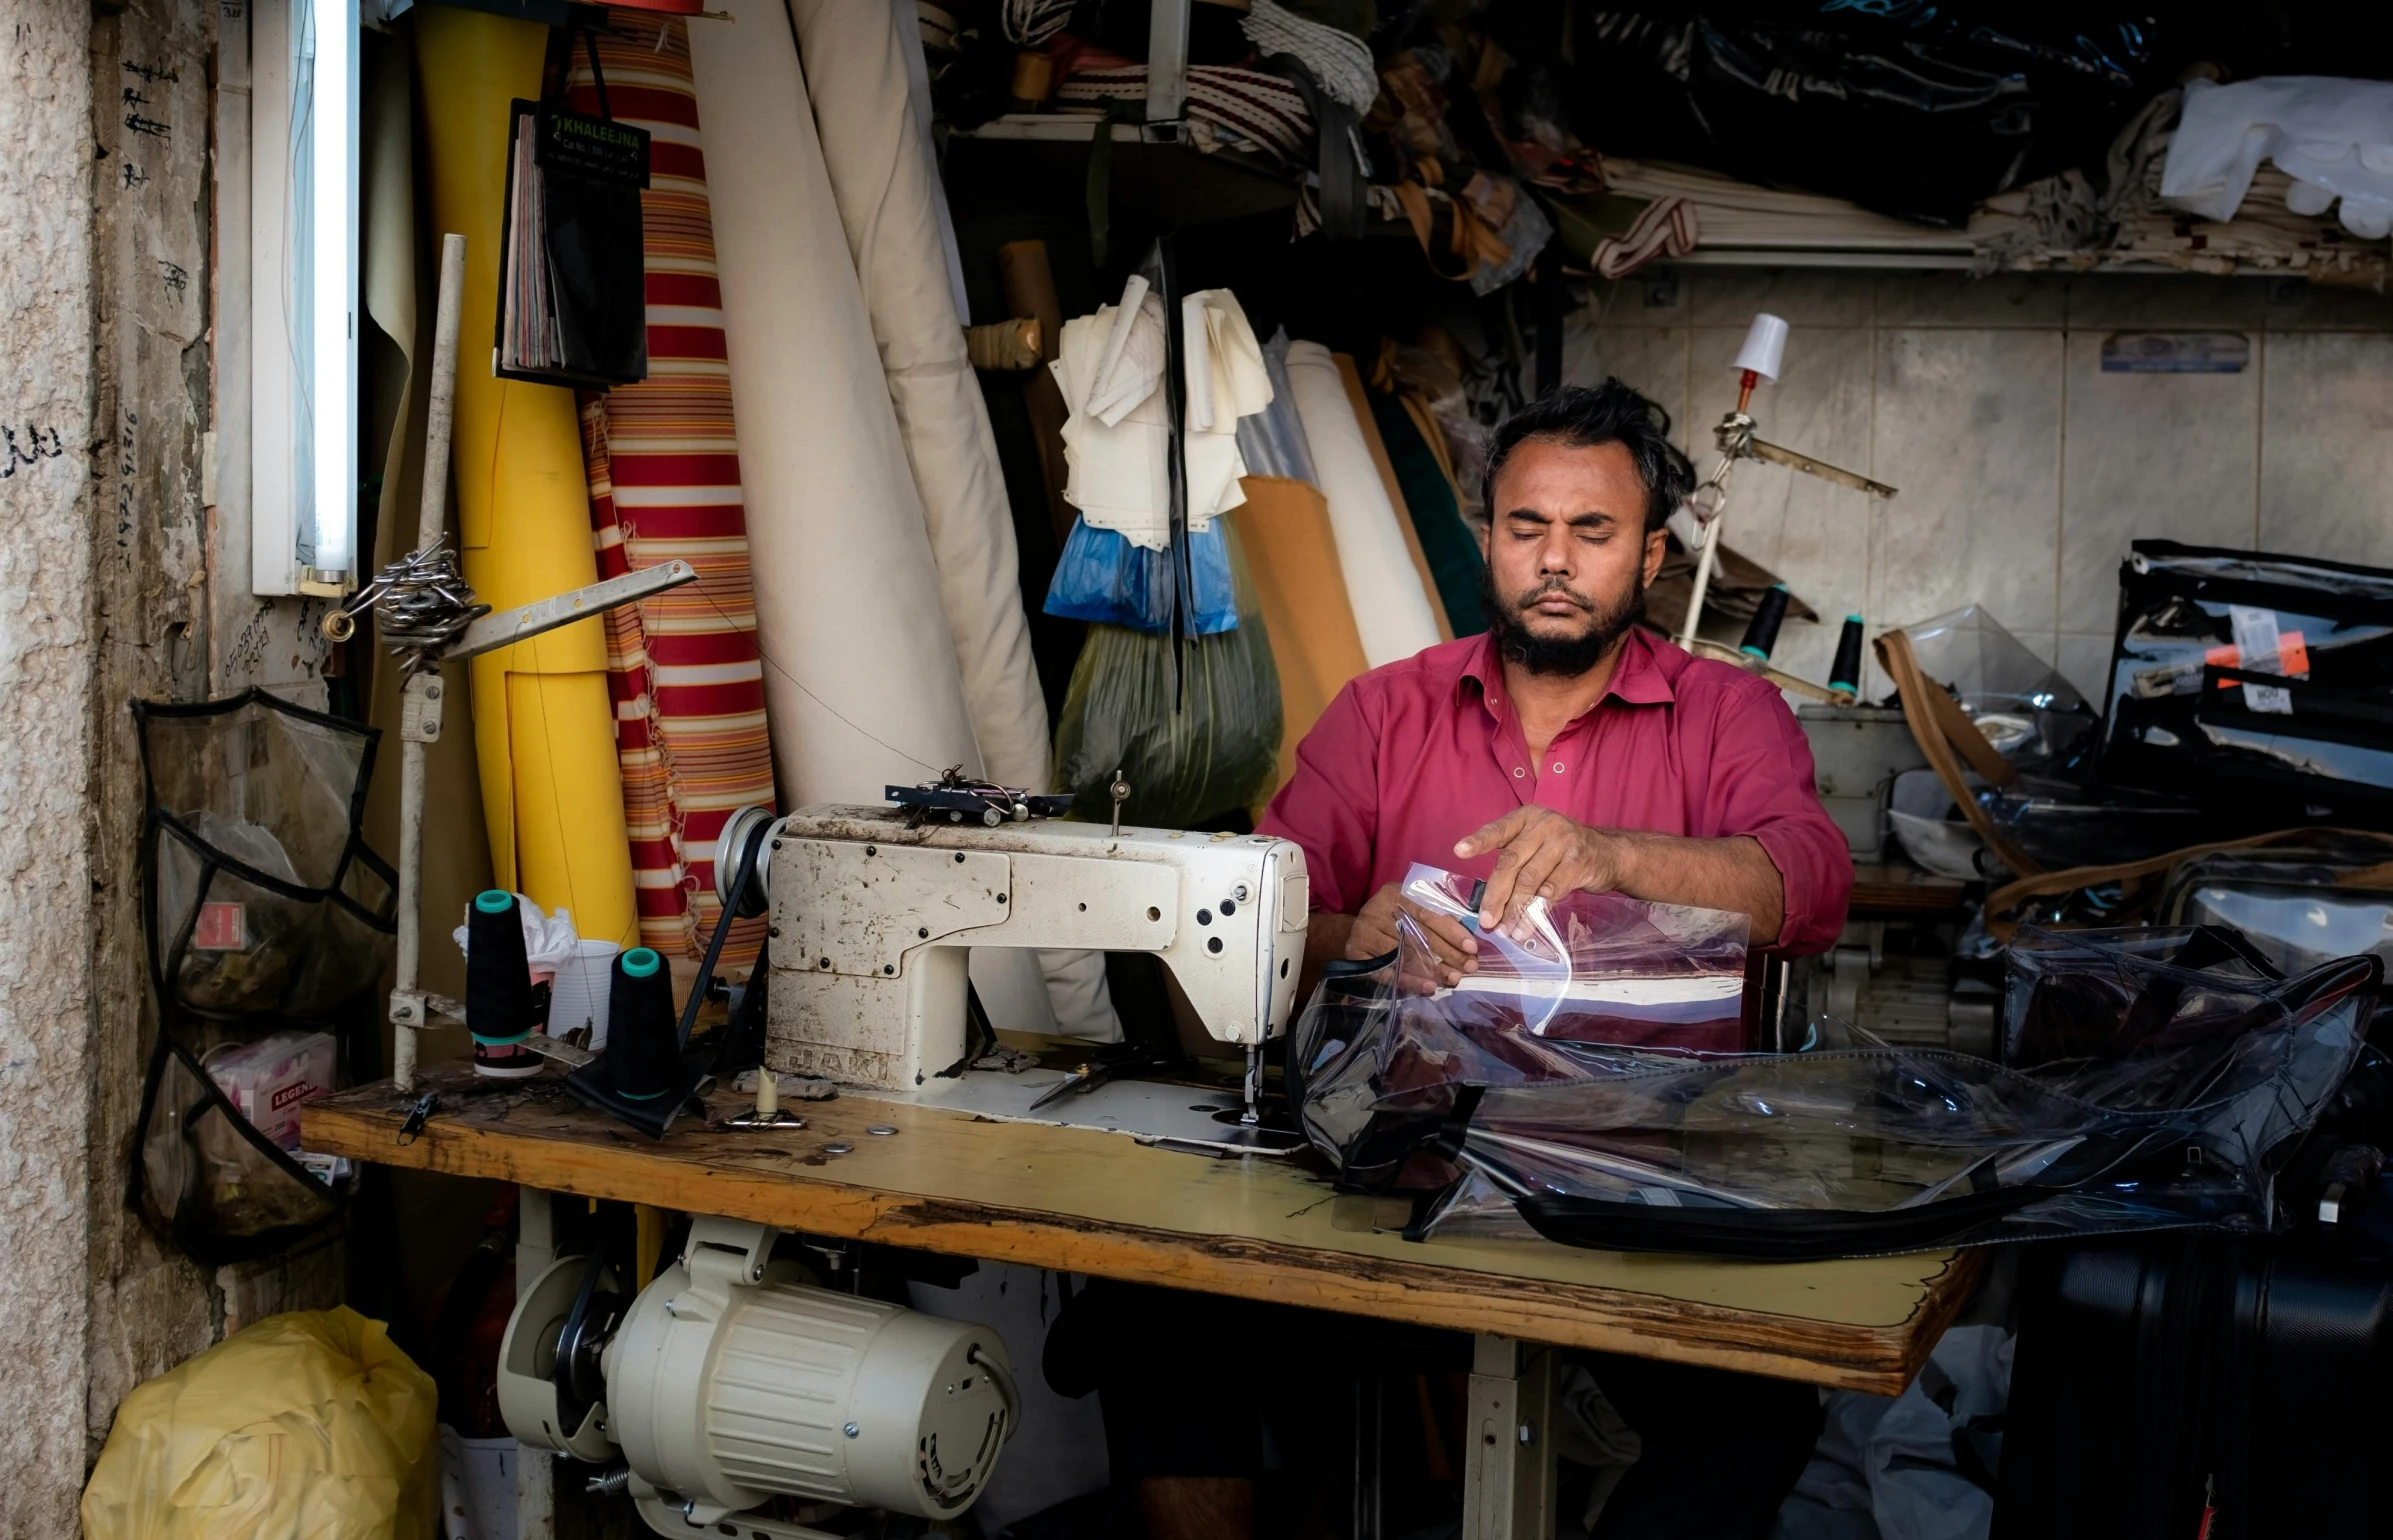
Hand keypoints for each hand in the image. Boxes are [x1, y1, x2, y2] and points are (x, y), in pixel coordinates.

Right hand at [1347, 882, 1478, 987]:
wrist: (1356, 930)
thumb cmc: (1393, 918)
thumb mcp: (1411, 906)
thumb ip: (1435, 913)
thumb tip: (1467, 934)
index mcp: (1393, 893)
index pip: (1427, 913)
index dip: (1451, 931)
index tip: (1472, 947)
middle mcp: (1375, 911)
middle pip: (1417, 935)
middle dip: (1447, 953)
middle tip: (1469, 967)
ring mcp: (1363, 933)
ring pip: (1404, 955)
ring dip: (1432, 970)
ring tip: (1453, 978)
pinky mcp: (1355, 954)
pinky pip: (1386, 972)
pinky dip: (1409, 981)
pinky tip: (1428, 987)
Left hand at [1455, 806, 1620, 936]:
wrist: (1609, 852)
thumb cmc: (1562, 850)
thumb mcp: (1537, 842)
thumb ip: (1514, 858)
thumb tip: (1488, 898)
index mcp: (1527, 818)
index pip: (1498, 829)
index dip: (1478, 841)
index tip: (1459, 851)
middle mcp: (1544, 825)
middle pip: (1511, 861)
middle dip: (1495, 894)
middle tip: (1486, 920)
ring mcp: (1563, 842)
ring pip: (1530, 880)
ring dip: (1515, 909)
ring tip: (1506, 930)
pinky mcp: (1578, 862)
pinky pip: (1552, 891)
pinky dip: (1537, 911)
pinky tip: (1527, 926)